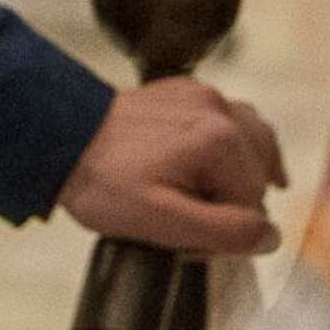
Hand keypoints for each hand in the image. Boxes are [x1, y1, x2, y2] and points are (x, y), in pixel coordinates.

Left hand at [60, 78, 285, 257]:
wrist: (60, 139)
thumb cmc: (104, 184)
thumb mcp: (164, 223)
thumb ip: (224, 232)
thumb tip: (269, 236)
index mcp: (220, 140)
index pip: (255, 202)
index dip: (229, 229)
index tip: (194, 239)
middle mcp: (220, 109)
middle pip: (260, 168)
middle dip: (236, 198)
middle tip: (197, 218)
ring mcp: (203, 95)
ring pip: (252, 137)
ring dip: (242, 169)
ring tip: (218, 195)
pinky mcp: (185, 90)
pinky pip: (227, 117)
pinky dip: (227, 142)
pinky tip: (206, 163)